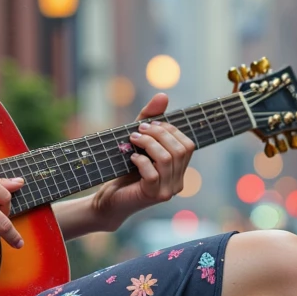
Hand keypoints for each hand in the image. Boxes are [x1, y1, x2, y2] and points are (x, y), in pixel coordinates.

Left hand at [89, 93, 194, 230]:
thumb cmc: (124, 171)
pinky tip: (131, 158)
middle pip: (180, 149)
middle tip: (138, 130)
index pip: (187, 145)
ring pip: (167, 159)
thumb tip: (163, 95)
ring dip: (148, 144)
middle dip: (158, 134)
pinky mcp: (153, 196)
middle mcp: (178, 181)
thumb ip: (150, 120)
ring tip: (133, 139)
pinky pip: (153, 173)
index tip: (149, 125)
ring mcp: (168, 191)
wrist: (109, 200)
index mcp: (179, 169)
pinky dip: (141, 161)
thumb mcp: (137, 141)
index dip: (170, 130)